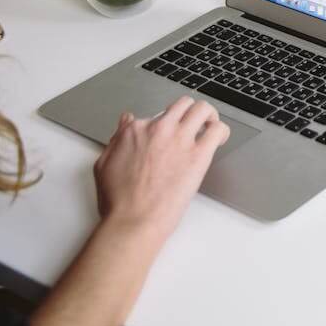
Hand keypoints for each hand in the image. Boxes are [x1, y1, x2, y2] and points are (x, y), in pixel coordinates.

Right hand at [93, 97, 229, 243]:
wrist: (133, 221)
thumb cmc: (119, 201)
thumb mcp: (104, 164)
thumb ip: (117, 139)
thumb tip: (125, 123)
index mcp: (135, 130)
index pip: (155, 115)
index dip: (163, 126)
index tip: (166, 136)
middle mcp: (159, 128)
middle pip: (183, 105)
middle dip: (189, 113)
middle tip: (194, 125)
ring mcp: (180, 139)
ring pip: (203, 109)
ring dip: (209, 116)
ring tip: (210, 128)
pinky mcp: (199, 154)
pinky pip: (218, 130)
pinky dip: (221, 131)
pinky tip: (219, 140)